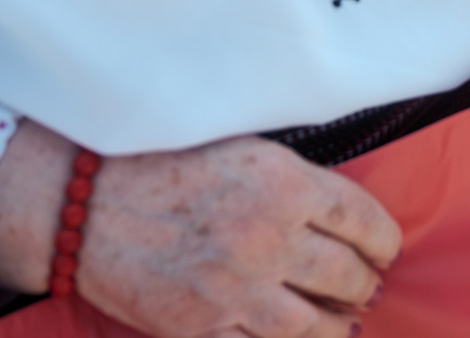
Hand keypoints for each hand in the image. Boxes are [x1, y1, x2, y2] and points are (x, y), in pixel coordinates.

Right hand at [0, 123, 400, 337]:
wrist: (84, 204)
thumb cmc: (165, 163)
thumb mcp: (245, 150)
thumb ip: (296, 181)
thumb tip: (341, 215)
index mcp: (285, 185)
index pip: (364, 221)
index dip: (385, 242)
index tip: (385, 250)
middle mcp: (269, 239)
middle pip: (349, 277)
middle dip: (365, 284)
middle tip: (365, 285)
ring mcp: (236, 290)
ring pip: (316, 326)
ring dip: (338, 324)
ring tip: (342, 319)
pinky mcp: (202, 328)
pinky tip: (292, 335)